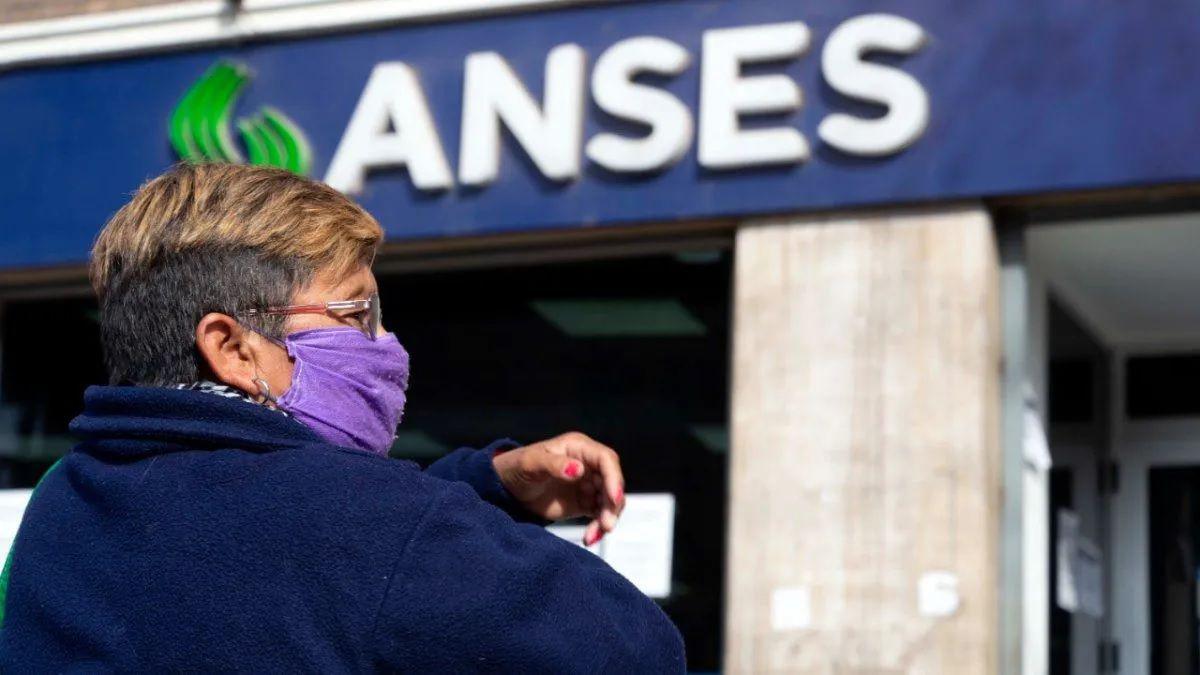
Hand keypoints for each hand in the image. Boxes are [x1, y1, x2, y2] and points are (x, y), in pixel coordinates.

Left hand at [492, 432, 625, 545]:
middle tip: (606, 525)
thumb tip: (578, 469)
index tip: (614, 498)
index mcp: (579, 448)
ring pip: (609, 501)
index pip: (606, 460)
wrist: (508, 488)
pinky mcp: (584, 502)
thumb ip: (555, 464)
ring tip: (593, 536)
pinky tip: (590, 538)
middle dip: (612, 505)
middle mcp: (588, 464)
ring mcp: (587, 484)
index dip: (614, 478)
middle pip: (612, 483)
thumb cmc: (518, 467)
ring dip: (607, 518)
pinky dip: (597, 527)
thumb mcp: (532, 463)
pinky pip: (599, 515)